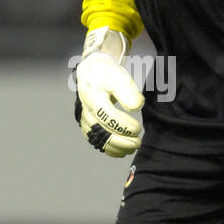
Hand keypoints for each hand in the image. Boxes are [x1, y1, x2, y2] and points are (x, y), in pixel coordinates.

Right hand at [75, 28, 143, 156]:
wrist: (93, 71)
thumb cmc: (107, 73)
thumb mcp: (119, 76)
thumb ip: (128, 91)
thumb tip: (136, 107)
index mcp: (92, 97)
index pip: (107, 117)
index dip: (123, 126)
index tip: (138, 128)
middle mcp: (86, 110)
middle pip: (101, 132)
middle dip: (122, 141)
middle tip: (138, 142)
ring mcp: (85, 119)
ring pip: (98, 140)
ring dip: (116, 147)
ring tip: (132, 148)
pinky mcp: (88, 124)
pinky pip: (96, 141)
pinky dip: (109, 148)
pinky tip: (122, 151)